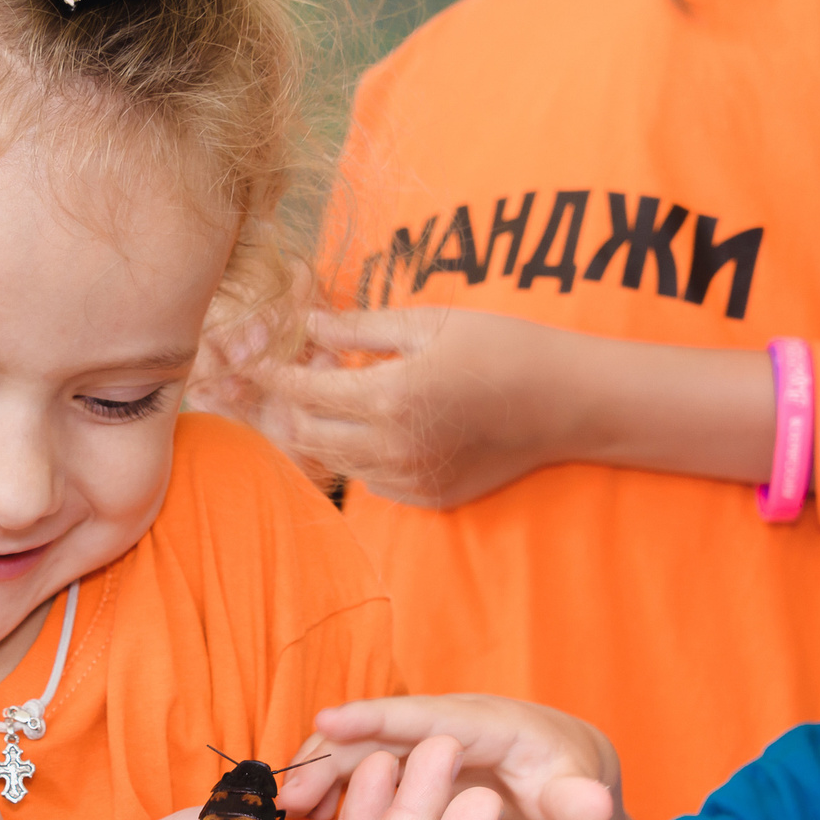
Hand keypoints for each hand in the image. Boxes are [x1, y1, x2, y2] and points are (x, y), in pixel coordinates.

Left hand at [248, 307, 566, 508]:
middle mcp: (393, 448)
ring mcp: (411, 479)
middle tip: (308, 372)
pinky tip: (382, 423)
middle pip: (310, 433)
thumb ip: (359, 329)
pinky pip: (373, 480)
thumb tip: (308, 324)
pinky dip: (362, 453)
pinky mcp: (429, 496)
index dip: (273, 374)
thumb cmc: (503, 347)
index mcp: (389, 397)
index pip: (304, 391)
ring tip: (345, 393)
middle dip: (295, 404)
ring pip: (338, 460)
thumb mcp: (429, 322)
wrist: (566, 401)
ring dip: (328, 429)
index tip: (252, 361)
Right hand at [289, 693, 621, 819]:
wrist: (555, 775)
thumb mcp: (577, 796)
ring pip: (359, 750)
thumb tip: (595, 806)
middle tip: (290, 796)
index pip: (427, 718)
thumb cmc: (565, 784)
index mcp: (487, 725)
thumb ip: (579, 804)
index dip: (377, 719)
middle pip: (379, 733)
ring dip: (321, 775)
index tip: (329, 719)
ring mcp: (419, 741)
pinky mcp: (404, 761)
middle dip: (330, 756)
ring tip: (288, 812)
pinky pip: (358, 769)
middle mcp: (444, 722)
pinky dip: (330, 789)